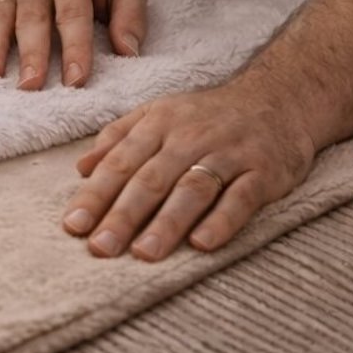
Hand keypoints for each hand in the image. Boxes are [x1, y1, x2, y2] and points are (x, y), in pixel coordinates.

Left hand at [62, 81, 314, 258]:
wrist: (279, 98)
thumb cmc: (207, 115)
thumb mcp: (158, 114)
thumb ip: (118, 138)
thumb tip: (81, 169)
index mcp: (158, 123)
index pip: (120, 163)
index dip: (95, 195)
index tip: (73, 226)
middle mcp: (189, 136)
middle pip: (150, 179)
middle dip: (122, 215)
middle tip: (100, 248)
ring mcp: (228, 153)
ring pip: (192, 189)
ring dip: (166, 223)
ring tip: (143, 253)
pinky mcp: (264, 171)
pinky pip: (241, 198)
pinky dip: (221, 221)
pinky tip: (202, 244)